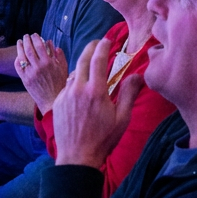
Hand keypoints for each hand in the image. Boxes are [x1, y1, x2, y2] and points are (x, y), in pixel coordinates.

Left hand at [16, 34, 68, 113]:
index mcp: (49, 63)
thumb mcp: (64, 69)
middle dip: (26, 40)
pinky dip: (17, 60)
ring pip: (22, 57)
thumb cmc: (60, 84)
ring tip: (20, 42)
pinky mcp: (25, 80)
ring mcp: (30, 74)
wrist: (52, 101)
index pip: (39, 46)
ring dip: (20, 47)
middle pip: (29, 49)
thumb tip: (53, 45)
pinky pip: (18, 67)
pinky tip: (18, 56)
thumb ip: (60, 56)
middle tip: (26, 36)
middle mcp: (38, 67)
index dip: (36, 38)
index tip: (35, 35)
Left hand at [53, 39, 143, 168]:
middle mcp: (78, 89)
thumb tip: (138, 76)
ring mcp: (65, 95)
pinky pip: (67, 86)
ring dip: (83, 67)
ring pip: (74, 73)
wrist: (77, 157)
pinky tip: (81, 90)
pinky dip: (75, 82)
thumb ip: (129, 94)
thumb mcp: (122, 118)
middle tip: (97, 43)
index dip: (103, 46)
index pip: (98, 59)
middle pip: (83, 59)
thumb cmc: (103, 139)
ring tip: (91, 69)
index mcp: (96, 91)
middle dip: (90, 47)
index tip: (107, 40)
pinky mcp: (58, 102)